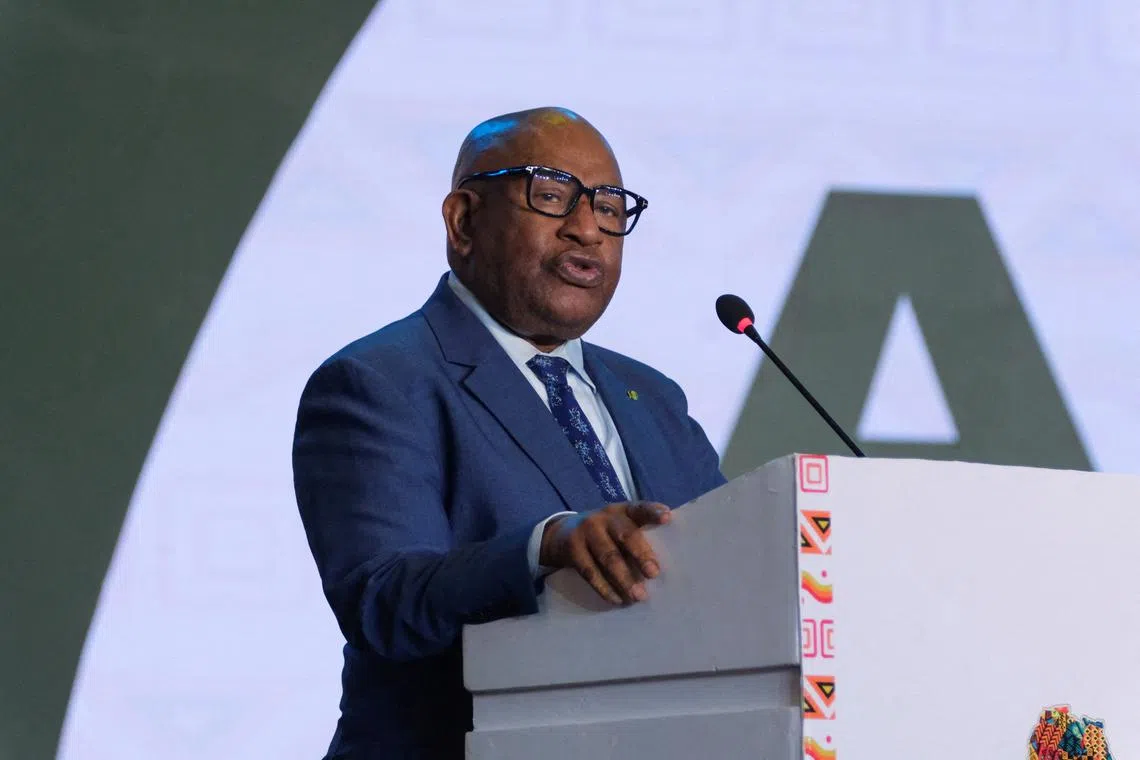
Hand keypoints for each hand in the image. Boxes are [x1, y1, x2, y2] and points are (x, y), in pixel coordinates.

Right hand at [539, 502, 671, 604]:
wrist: (561, 533)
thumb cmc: (604, 534)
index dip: (653, 512)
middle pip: (625, 535)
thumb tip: (660, 568)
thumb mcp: (618, 526)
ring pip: (608, 557)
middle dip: (641, 554)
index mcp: (622, 511)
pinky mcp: (573, 549)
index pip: (640, 509)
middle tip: (654, 574)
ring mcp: (587, 531)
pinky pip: (590, 571)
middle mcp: (604, 517)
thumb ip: (637, 536)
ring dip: (624, 579)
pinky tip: (617, 599)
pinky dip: (604, 588)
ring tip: (638, 596)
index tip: (668, 518)